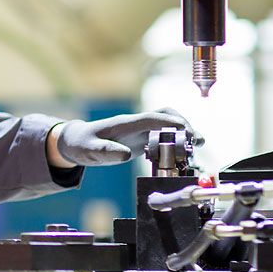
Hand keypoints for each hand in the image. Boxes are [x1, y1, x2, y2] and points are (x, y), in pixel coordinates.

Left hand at [47, 108, 200, 167]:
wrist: (75, 142)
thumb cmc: (81, 144)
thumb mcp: (89, 150)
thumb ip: (106, 151)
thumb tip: (125, 155)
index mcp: (124, 124)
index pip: (150, 118)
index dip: (168, 122)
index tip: (185, 129)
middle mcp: (135, 125)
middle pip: (164, 116)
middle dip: (182, 124)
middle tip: (196, 140)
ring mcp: (139, 131)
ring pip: (166, 126)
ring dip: (182, 133)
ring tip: (197, 145)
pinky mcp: (141, 140)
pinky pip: (163, 138)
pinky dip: (175, 143)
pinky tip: (183, 154)